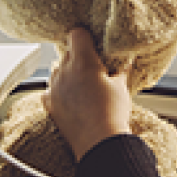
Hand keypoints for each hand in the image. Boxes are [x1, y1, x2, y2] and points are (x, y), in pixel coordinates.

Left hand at [42, 28, 132, 159]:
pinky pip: (50, 89)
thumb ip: (121, 69)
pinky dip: (58, 90)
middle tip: (94, 68)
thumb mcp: (122, 87)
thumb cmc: (113, 113)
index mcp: (83, 62)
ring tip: (83, 85)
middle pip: (68, 52)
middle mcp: (65, 71)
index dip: (86, 36)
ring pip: (57, 69)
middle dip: (79, 57)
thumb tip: (126, 60)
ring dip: (68, 73)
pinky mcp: (50, 104)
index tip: (93, 44)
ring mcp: (55, 88)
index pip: (77, 34)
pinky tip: (70, 98)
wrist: (100, 143)